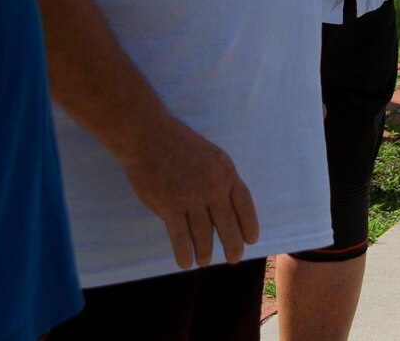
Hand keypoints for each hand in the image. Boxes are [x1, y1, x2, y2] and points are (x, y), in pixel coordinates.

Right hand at [117, 113, 259, 268]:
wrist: (148, 136)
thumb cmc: (180, 144)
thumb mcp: (212, 155)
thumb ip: (222, 178)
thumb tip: (232, 206)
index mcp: (225, 172)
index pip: (244, 205)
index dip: (249, 226)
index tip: (250, 240)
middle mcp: (212, 186)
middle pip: (228, 225)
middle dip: (232, 247)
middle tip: (233, 259)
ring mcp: (190, 197)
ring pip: (204, 235)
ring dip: (205, 253)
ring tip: (205, 261)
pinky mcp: (169, 206)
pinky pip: (180, 237)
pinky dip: (184, 253)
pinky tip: (185, 263)